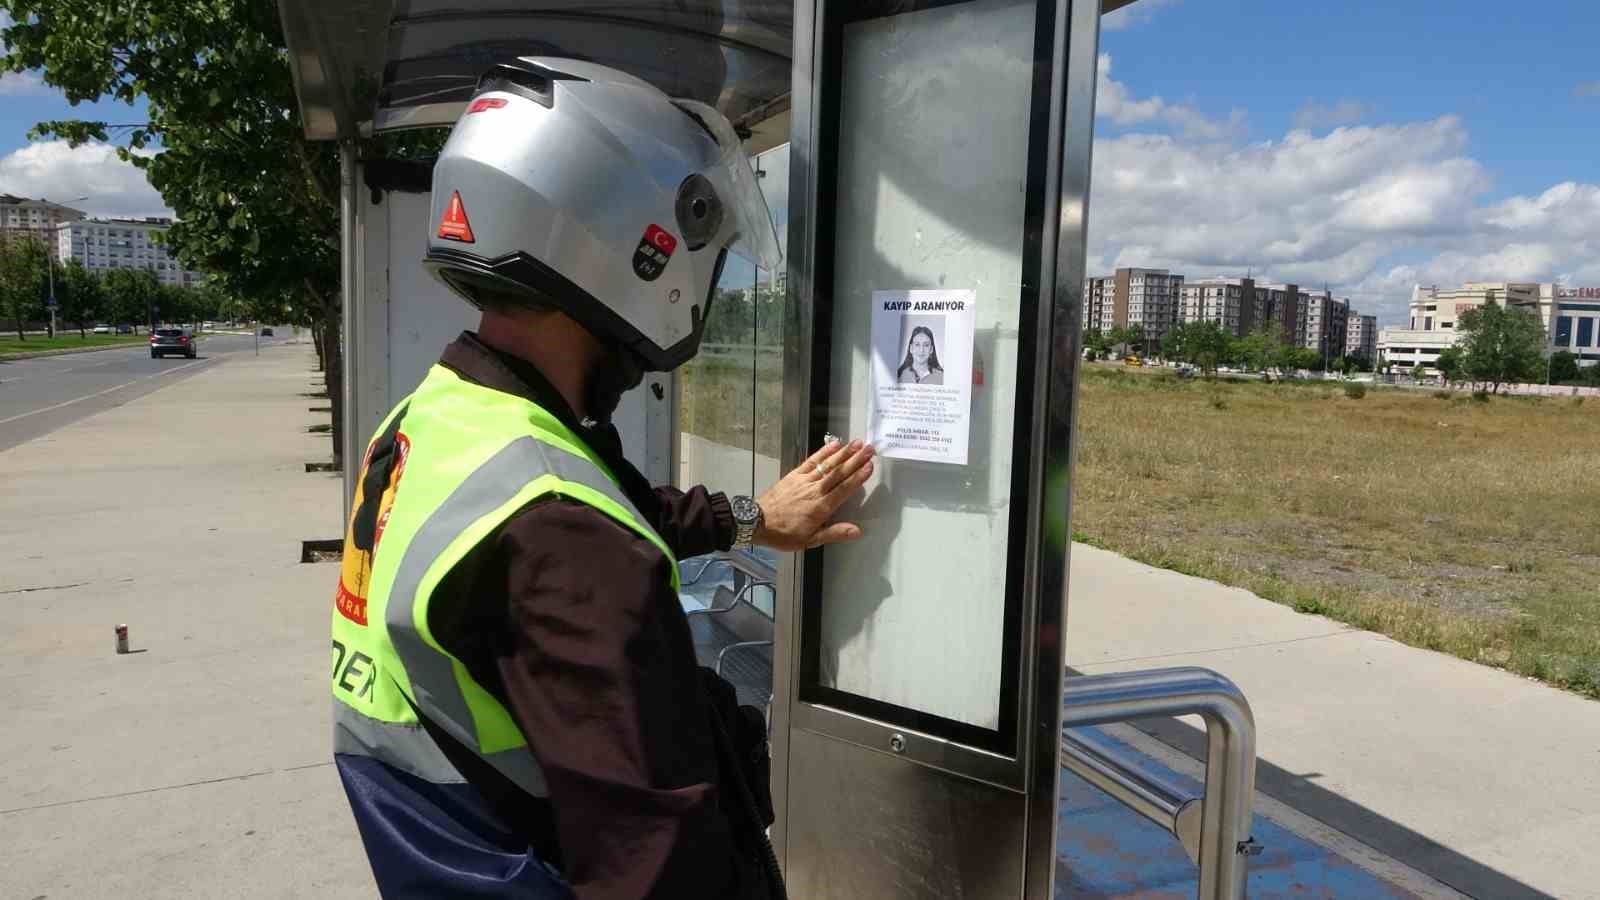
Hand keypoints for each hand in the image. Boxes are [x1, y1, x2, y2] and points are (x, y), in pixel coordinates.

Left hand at [754, 438, 875, 550]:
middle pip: (839, 473)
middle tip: (870, 449)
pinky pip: (811, 461)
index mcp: (821, 507)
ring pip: (828, 465)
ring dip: (844, 453)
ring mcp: (804, 480)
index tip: (870, 465)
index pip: (844, 489)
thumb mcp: (810, 541)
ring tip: (857, 443)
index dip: (858, 477)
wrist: (757, 522)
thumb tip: (857, 531)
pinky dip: (823, 452)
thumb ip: (834, 533)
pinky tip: (834, 444)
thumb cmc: (784, 534)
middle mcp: (815, 491)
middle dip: (856, 460)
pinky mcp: (794, 475)